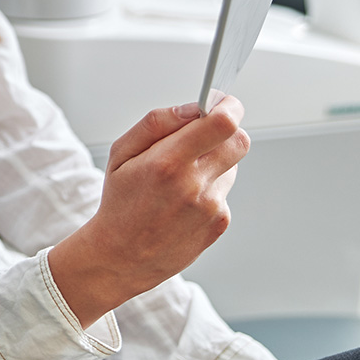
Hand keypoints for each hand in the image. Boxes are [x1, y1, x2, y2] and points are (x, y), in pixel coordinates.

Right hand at [48, 97, 248, 328]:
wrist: (123, 256)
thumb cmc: (119, 201)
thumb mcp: (120, 153)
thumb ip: (156, 123)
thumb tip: (192, 108)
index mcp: (167, 162)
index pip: (221, 124)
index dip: (228, 107)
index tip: (223, 102)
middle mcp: (195, 184)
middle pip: (239, 141)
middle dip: (226, 130)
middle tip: (206, 132)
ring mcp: (211, 206)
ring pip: (232, 165)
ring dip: (215, 160)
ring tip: (182, 175)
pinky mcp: (220, 223)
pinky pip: (224, 190)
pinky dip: (210, 187)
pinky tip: (184, 199)